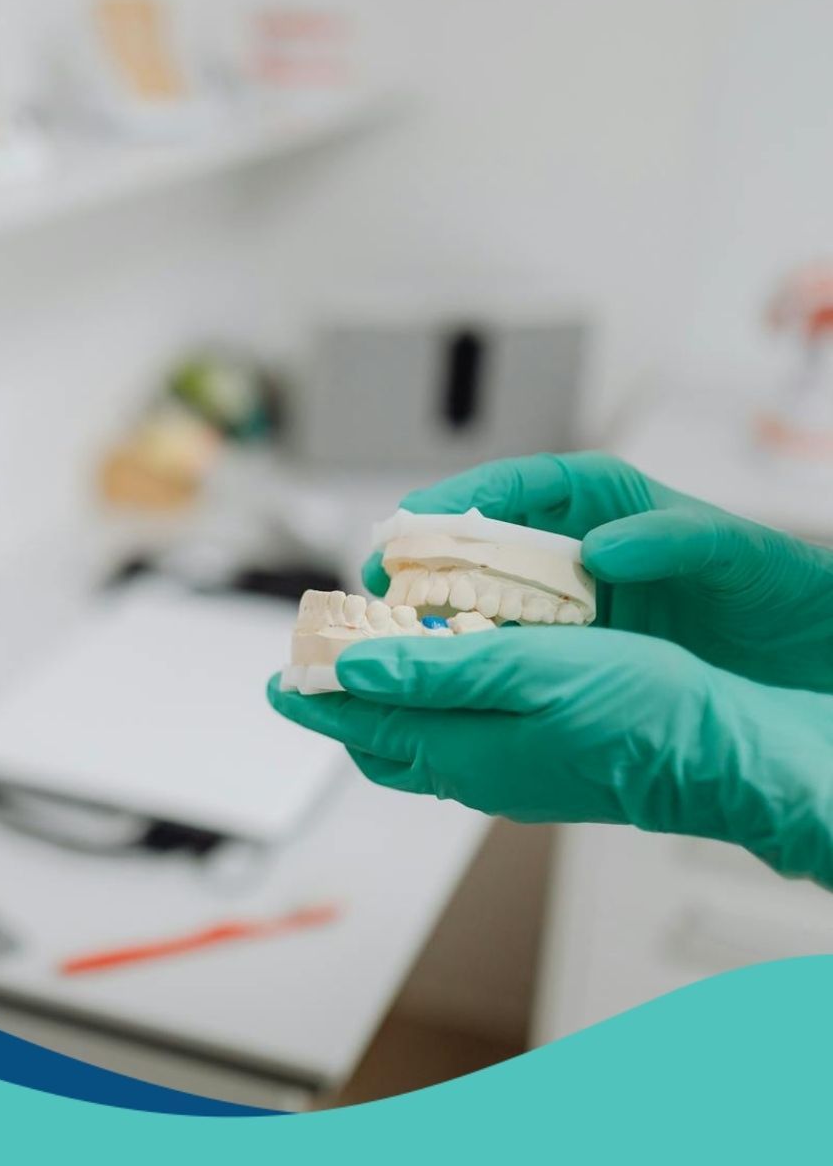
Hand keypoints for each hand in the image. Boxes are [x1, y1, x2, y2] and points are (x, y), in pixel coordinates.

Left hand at [267, 629, 832, 885]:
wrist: (725, 758)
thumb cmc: (643, 714)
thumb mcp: (530, 672)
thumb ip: (435, 672)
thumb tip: (354, 669)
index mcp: (463, 752)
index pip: (361, 727)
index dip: (315, 699)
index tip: (279, 676)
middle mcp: (478, 773)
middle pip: (382, 743)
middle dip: (342, 705)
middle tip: (315, 666)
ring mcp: (511, 775)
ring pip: (422, 742)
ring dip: (389, 702)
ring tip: (370, 663)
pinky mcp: (542, 765)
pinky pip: (464, 739)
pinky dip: (437, 706)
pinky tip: (451, 678)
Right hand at [360, 452, 832, 693]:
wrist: (808, 655)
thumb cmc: (777, 586)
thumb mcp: (731, 552)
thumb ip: (671, 540)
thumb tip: (604, 547)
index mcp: (601, 501)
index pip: (510, 489)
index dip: (454, 503)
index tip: (412, 523)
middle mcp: (572, 546)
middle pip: (474, 543)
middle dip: (419, 560)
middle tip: (376, 582)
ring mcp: (567, 599)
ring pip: (480, 596)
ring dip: (431, 612)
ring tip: (388, 631)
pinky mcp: (572, 647)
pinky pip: (508, 645)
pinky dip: (470, 657)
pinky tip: (440, 676)